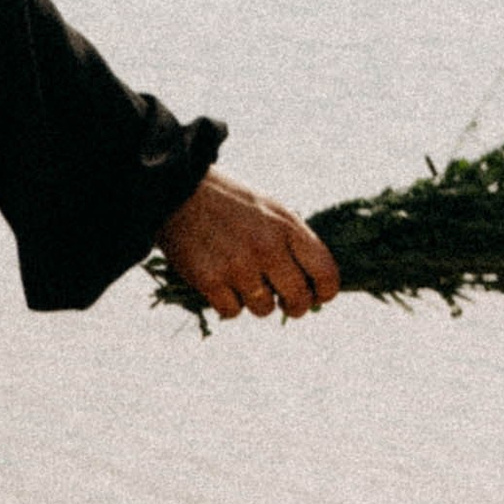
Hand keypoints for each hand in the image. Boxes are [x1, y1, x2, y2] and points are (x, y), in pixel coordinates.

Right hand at [157, 170, 337, 321]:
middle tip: (286, 304)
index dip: (325, 292)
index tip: (317, 296)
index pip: (325, 273)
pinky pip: (232, 312)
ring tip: (244, 282)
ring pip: (265, 309)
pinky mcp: (210, 280)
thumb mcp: (270, 209)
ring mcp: (238, 265)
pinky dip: (228, 304)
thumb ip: (293, 242)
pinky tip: (221, 284)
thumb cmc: (229, 203)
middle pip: (299, 298)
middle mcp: (266, 247)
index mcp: (286, 226)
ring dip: (257, 302)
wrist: (177, 190)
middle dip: (295, 306)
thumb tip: (313, 285)